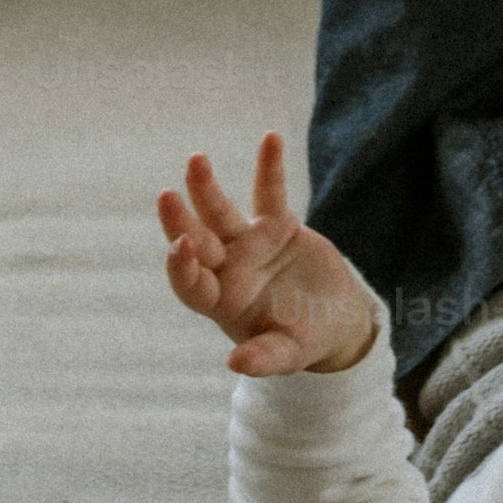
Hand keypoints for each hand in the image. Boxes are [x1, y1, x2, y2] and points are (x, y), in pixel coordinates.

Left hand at [152, 135, 380, 377]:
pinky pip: (269, 192)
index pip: (191, 284)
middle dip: (181, 220)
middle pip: (197, 241)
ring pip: (220, 212)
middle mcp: (227, 269)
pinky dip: (269, 168)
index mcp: (221, 302)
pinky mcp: (276, 225)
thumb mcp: (287, 353)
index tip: (179, 247)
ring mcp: (248, 244)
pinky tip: (271, 138)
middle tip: (167, 196)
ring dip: (205, 187)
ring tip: (196, 159)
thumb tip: (236, 365)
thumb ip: (264, 358)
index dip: (182, 267)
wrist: (334, 320)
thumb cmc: (302, 341)